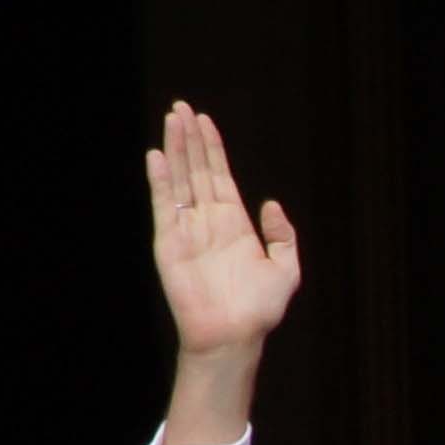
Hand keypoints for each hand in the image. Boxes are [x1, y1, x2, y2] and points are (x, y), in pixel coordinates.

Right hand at [145, 101, 300, 361]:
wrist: (233, 336)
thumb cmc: (258, 311)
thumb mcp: (286, 270)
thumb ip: (283, 235)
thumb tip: (271, 203)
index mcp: (233, 223)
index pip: (219, 175)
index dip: (212, 147)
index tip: (204, 120)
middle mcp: (208, 222)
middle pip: (196, 170)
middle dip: (189, 138)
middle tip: (181, 108)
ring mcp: (187, 230)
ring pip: (180, 180)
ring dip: (175, 150)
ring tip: (172, 120)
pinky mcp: (169, 243)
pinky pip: (164, 206)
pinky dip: (161, 181)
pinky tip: (158, 157)